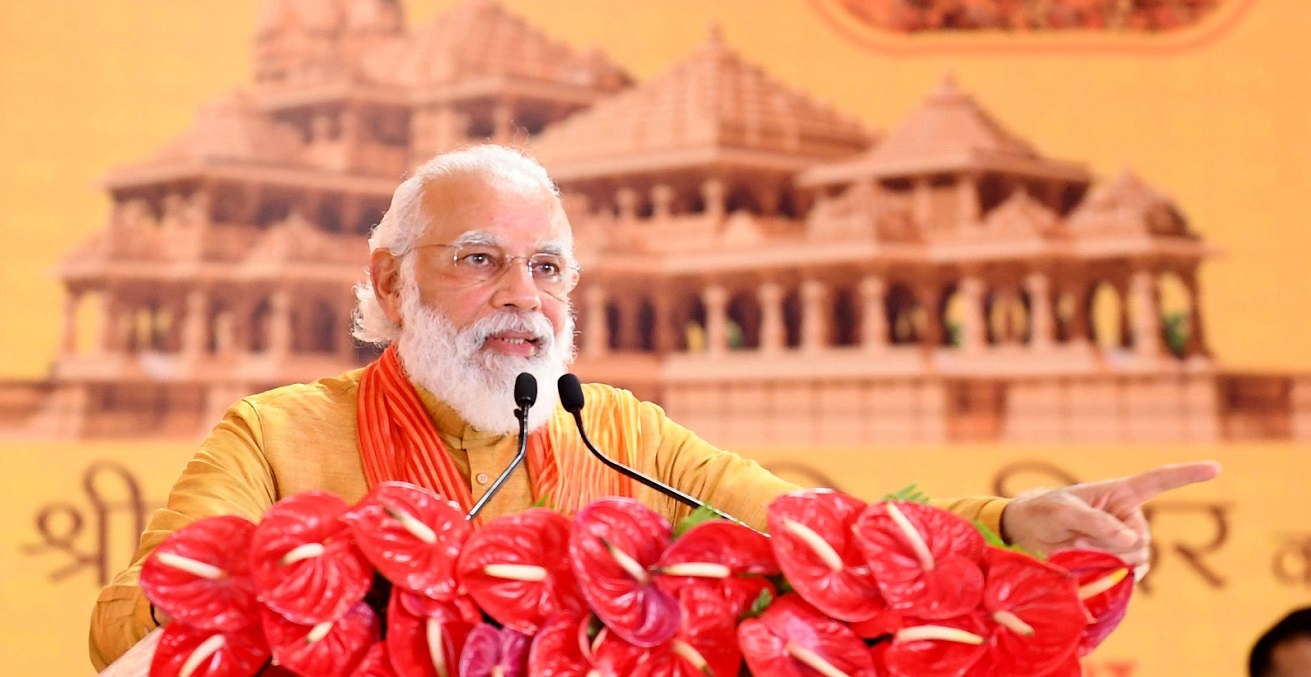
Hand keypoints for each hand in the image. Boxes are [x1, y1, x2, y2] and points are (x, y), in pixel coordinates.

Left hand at [999, 461, 1220, 577]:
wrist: (1027, 535)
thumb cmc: (1045, 511)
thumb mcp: (1065, 511)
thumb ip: (1097, 523)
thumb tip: (1132, 542)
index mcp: (1120, 494)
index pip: (1159, 481)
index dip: (1188, 475)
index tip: (1216, 468)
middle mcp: (1127, 518)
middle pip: (1141, 540)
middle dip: (1113, 546)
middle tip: (1079, 541)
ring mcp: (1122, 543)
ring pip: (1135, 561)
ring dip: (1106, 561)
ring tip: (1077, 550)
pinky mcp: (1115, 564)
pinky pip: (1126, 576)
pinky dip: (1110, 575)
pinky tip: (1090, 568)